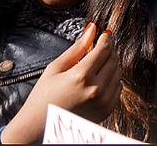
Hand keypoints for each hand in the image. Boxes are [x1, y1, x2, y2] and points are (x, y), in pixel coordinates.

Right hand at [2, 24, 120, 143]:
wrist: (38, 126)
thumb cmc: (43, 97)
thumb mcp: (55, 69)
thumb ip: (76, 48)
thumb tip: (91, 29)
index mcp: (81, 76)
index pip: (104, 49)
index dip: (106, 39)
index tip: (104, 35)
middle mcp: (95, 89)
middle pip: (113, 59)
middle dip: (109, 50)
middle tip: (100, 48)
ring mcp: (103, 101)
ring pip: (118, 72)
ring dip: (111, 64)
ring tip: (95, 66)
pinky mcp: (106, 110)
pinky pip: (118, 88)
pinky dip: (112, 80)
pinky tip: (97, 81)